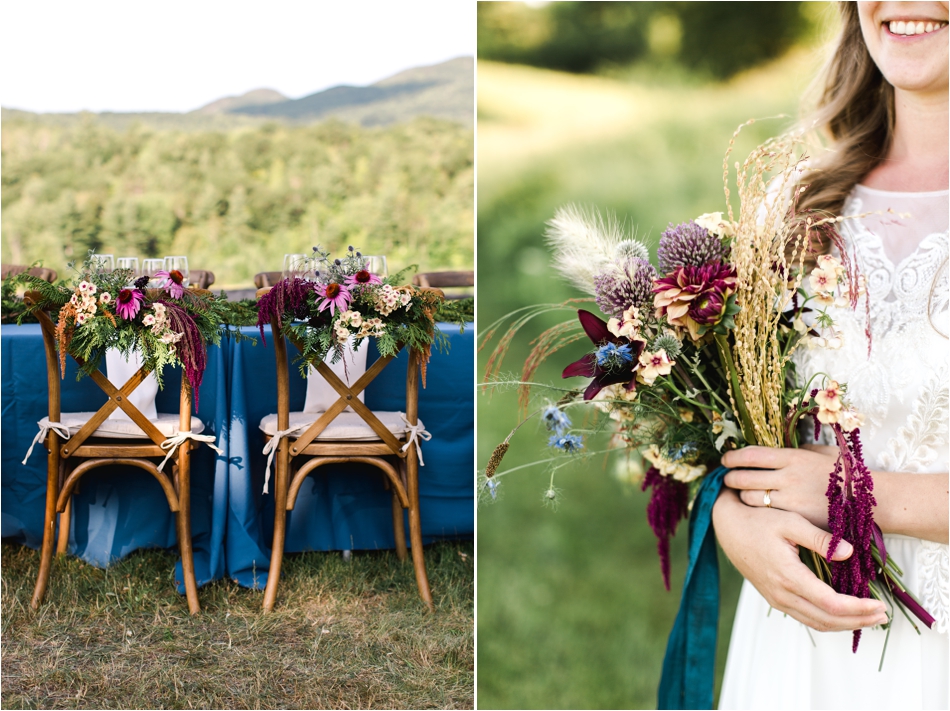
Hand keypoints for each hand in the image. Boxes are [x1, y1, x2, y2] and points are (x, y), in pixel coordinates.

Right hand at [712, 488, 887, 631]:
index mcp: (788, 576)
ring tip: (868, 618)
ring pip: (816, 623)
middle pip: (827, 620)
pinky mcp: (773, 597)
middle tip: (882, 615)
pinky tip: (841, 613)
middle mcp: (782, 593)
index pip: (831, 604)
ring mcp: (776, 598)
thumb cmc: (758, 519)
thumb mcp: (790, 522)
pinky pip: (805, 617)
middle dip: (858, 621)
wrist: (726, 526)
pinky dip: (827, 620)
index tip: (880, 604)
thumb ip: (820, 539)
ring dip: (845, 625)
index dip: (859, 608)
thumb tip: (849, 553)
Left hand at [721, 444, 837, 529]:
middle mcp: (788, 477)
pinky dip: (756, 512)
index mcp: (793, 457)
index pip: (752, 455)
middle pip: (745, 477)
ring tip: (738, 494)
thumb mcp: (823, 453)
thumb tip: (778, 449)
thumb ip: (799, 450)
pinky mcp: (795, 519)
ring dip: (740, 496)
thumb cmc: (848, 475)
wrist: (871, 501)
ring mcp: (790, 500)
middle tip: (727, 478)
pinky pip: (766, 515)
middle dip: (731, 478)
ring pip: (751, 498)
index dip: (733, 457)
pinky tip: (753, 511)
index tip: (725, 459)